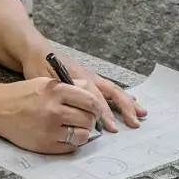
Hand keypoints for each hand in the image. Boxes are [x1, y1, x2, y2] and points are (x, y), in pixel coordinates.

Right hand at [0, 78, 110, 154]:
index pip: (90, 101)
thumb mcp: (45, 82)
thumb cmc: (22, 94)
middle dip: (90, 120)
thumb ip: (69, 85)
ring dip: (83, 133)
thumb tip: (91, 91)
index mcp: (56, 91)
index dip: (96, 107)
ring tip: (76, 128)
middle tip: (86, 120)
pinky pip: (70, 147)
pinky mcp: (45, 144)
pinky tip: (65, 136)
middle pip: (88, 119)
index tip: (95, 110)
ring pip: (82, 135)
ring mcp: (49, 129)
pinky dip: (72, 142)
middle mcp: (54, 110)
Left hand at [23, 51, 146, 132]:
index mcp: (79, 77)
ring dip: (128, 102)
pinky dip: (122, 96)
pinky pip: (109, 88)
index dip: (104, 113)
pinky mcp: (90, 79)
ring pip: (113, 90)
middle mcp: (89, 76)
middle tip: (135, 122)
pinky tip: (131, 102)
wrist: (37, 50)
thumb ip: (58, 91)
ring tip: (141, 113)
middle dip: (125, 107)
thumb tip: (71, 106)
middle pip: (111, 92)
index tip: (111, 127)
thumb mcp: (44, 79)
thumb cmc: (39, 65)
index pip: (96, 97)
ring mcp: (91, 77)